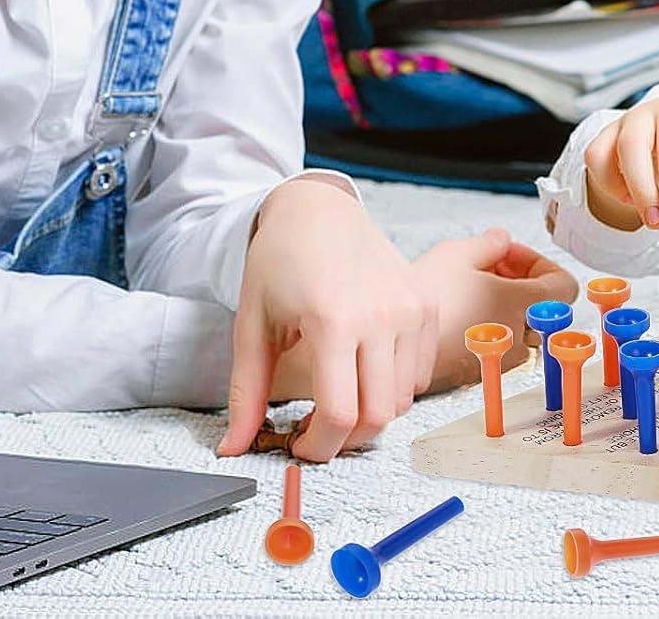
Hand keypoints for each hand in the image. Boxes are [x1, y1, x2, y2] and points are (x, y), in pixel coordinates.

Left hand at [217, 176, 436, 461]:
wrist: (319, 209)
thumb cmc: (279, 262)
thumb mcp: (253, 326)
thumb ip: (246, 393)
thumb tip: (232, 449)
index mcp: (333, 321)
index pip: (339, 416)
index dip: (318, 448)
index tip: (299, 445)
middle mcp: (381, 315)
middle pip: (377, 416)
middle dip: (345, 439)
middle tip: (318, 427)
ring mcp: (410, 307)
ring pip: (403, 399)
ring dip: (371, 413)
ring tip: (341, 395)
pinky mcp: (426, 302)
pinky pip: (421, 372)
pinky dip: (396, 386)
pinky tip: (366, 370)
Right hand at [408, 227, 577, 390]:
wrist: (392, 344)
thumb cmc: (425, 300)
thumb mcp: (458, 253)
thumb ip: (491, 243)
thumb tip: (502, 240)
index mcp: (521, 303)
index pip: (565, 286)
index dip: (541, 264)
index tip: (512, 256)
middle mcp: (519, 334)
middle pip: (543, 305)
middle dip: (521, 280)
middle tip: (490, 266)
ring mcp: (501, 356)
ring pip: (522, 325)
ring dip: (507, 303)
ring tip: (472, 287)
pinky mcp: (480, 370)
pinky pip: (501, 343)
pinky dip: (491, 324)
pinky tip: (462, 310)